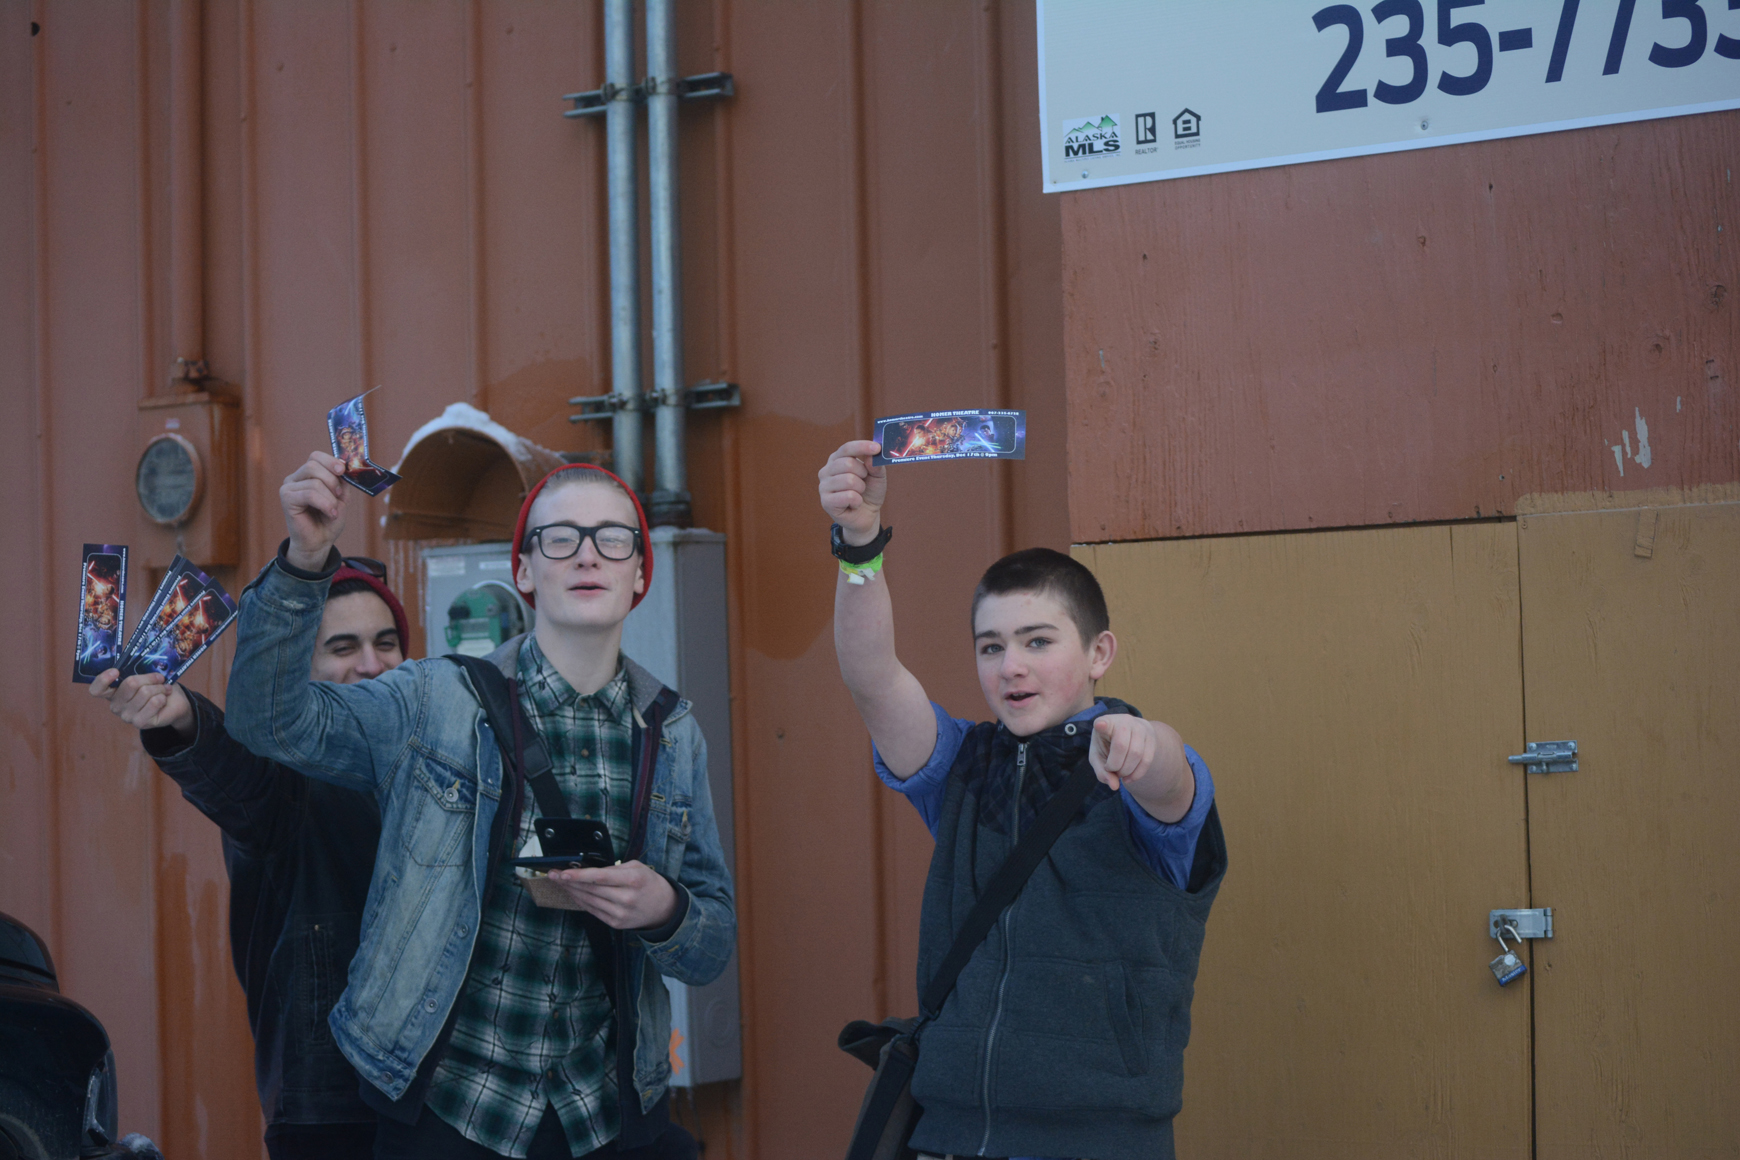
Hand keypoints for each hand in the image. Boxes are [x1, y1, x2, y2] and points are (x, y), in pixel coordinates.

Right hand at [89, 669, 194, 740]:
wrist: (174, 703)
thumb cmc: (157, 686)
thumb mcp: (146, 675)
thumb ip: (138, 670)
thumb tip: (142, 661)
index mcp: (112, 692)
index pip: (96, 689)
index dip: (103, 679)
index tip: (116, 671)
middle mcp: (115, 705)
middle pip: (130, 684)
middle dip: (150, 678)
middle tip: (160, 678)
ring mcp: (126, 716)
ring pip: (145, 692)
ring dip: (160, 688)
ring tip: (164, 689)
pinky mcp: (140, 723)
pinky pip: (154, 702)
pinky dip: (163, 696)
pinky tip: (164, 699)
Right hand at [280, 451, 348, 571]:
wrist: (320, 542)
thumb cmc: (329, 519)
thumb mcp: (340, 496)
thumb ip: (341, 479)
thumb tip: (344, 464)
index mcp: (307, 474)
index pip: (316, 456)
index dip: (331, 461)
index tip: (343, 471)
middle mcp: (295, 478)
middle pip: (313, 464)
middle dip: (332, 480)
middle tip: (339, 496)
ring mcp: (288, 487)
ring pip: (314, 481)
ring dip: (330, 497)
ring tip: (333, 511)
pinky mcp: (286, 498)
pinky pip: (309, 494)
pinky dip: (325, 504)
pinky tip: (330, 514)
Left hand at [545, 861, 678, 930]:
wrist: (663, 908)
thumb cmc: (648, 883)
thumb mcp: (636, 867)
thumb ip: (613, 868)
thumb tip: (587, 869)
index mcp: (633, 880)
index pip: (600, 877)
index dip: (579, 876)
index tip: (562, 873)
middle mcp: (626, 898)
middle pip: (591, 889)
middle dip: (569, 882)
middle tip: (553, 874)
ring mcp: (620, 913)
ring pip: (589, 901)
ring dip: (572, 891)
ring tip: (560, 882)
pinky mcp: (616, 923)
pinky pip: (593, 911)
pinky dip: (581, 902)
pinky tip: (573, 894)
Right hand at [818, 440, 886, 545]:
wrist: (866, 515)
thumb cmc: (869, 492)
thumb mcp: (877, 476)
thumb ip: (875, 465)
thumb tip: (871, 456)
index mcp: (837, 459)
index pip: (847, 448)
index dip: (862, 446)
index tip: (877, 448)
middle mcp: (827, 470)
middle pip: (847, 463)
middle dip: (862, 473)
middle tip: (864, 481)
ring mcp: (824, 486)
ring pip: (848, 480)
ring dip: (861, 488)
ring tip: (859, 493)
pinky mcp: (826, 502)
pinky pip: (848, 496)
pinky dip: (857, 501)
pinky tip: (854, 504)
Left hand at [1089, 713, 1156, 793]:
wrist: (1128, 736)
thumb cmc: (1107, 746)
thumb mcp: (1098, 757)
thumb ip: (1102, 772)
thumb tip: (1114, 786)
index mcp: (1105, 722)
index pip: (1103, 723)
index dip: (1102, 725)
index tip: (1100, 725)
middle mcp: (1124, 721)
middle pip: (1121, 746)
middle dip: (1116, 766)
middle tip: (1112, 770)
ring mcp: (1140, 727)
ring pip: (1136, 754)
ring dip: (1127, 771)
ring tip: (1120, 774)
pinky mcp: (1151, 737)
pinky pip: (1147, 759)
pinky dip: (1137, 774)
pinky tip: (1129, 778)